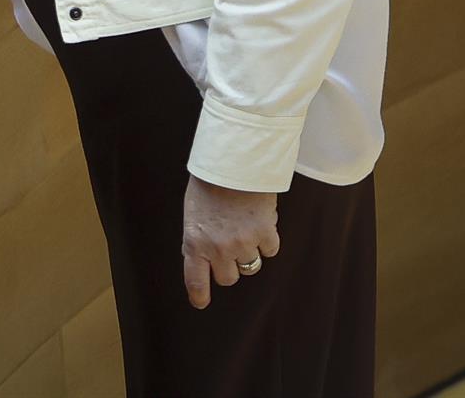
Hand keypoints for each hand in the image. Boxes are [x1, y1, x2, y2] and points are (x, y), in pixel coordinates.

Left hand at [181, 174, 278, 309]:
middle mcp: (218, 248)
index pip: (195, 279)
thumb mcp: (193, 213)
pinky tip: (260, 220)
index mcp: (195, 241)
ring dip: (249, 251)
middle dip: (229, 265)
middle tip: (229, 245)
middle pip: (228, 277)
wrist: (232, 162)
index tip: (201, 302)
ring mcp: (243, 243)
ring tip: (243, 226)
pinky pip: (270, 250)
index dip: (199, 294)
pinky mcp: (265, 234)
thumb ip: (198, 238)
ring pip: (250, 265)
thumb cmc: (209, 184)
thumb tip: (203, 259)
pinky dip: (267, 238)